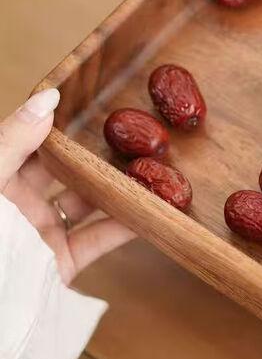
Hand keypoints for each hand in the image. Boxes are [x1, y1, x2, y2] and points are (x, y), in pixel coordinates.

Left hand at [0, 89, 134, 282]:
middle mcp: (19, 203)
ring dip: (116, 187)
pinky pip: (99, 238)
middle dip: (95, 153)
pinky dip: (127, 225)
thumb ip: (15, 139)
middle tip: (129, 133)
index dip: (59, 123)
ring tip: (148, 167)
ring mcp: (42, 232)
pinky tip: (151, 209)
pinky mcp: (62, 261)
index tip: (92, 103)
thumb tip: (50, 97)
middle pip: (65, 170)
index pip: (31, 141)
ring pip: (87, 203)